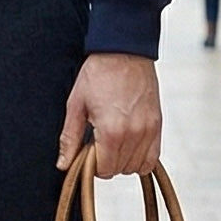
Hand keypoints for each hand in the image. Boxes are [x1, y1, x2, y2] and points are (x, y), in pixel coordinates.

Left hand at [57, 52, 161, 177]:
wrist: (124, 51)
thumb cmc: (99, 73)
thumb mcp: (76, 105)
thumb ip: (70, 138)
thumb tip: (64, 164)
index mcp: (112, 131)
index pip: (104, 170)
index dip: (92, 164)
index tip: (88, 150)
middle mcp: (134, 133)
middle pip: (119, 169)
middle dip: (106, 161)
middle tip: (99, 142)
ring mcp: (148, 130)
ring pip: (136, 166)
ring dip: (123, 160)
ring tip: (114, 141)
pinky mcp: (157, 125)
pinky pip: (152, 158)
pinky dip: (141, 158)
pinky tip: (129, 146)